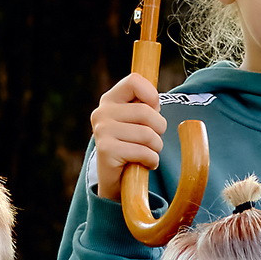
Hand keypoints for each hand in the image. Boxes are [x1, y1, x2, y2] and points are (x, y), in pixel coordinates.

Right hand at [92, 71, 166, 200]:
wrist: (115, 178)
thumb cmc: (131, 144)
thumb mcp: (137, 121)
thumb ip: (146, 105)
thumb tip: (155, 101)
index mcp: (110, 99)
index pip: (134, 81)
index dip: (151, 95)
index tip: (153, 110)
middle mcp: (102, 112)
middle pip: (146, 112)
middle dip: (159, 129)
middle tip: (152, 140)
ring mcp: (102, 131)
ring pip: (147, 134)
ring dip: (156, 148)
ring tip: (148, 153)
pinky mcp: (106, 150)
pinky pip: (143, 152)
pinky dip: (151, 160)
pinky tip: (145, 163)